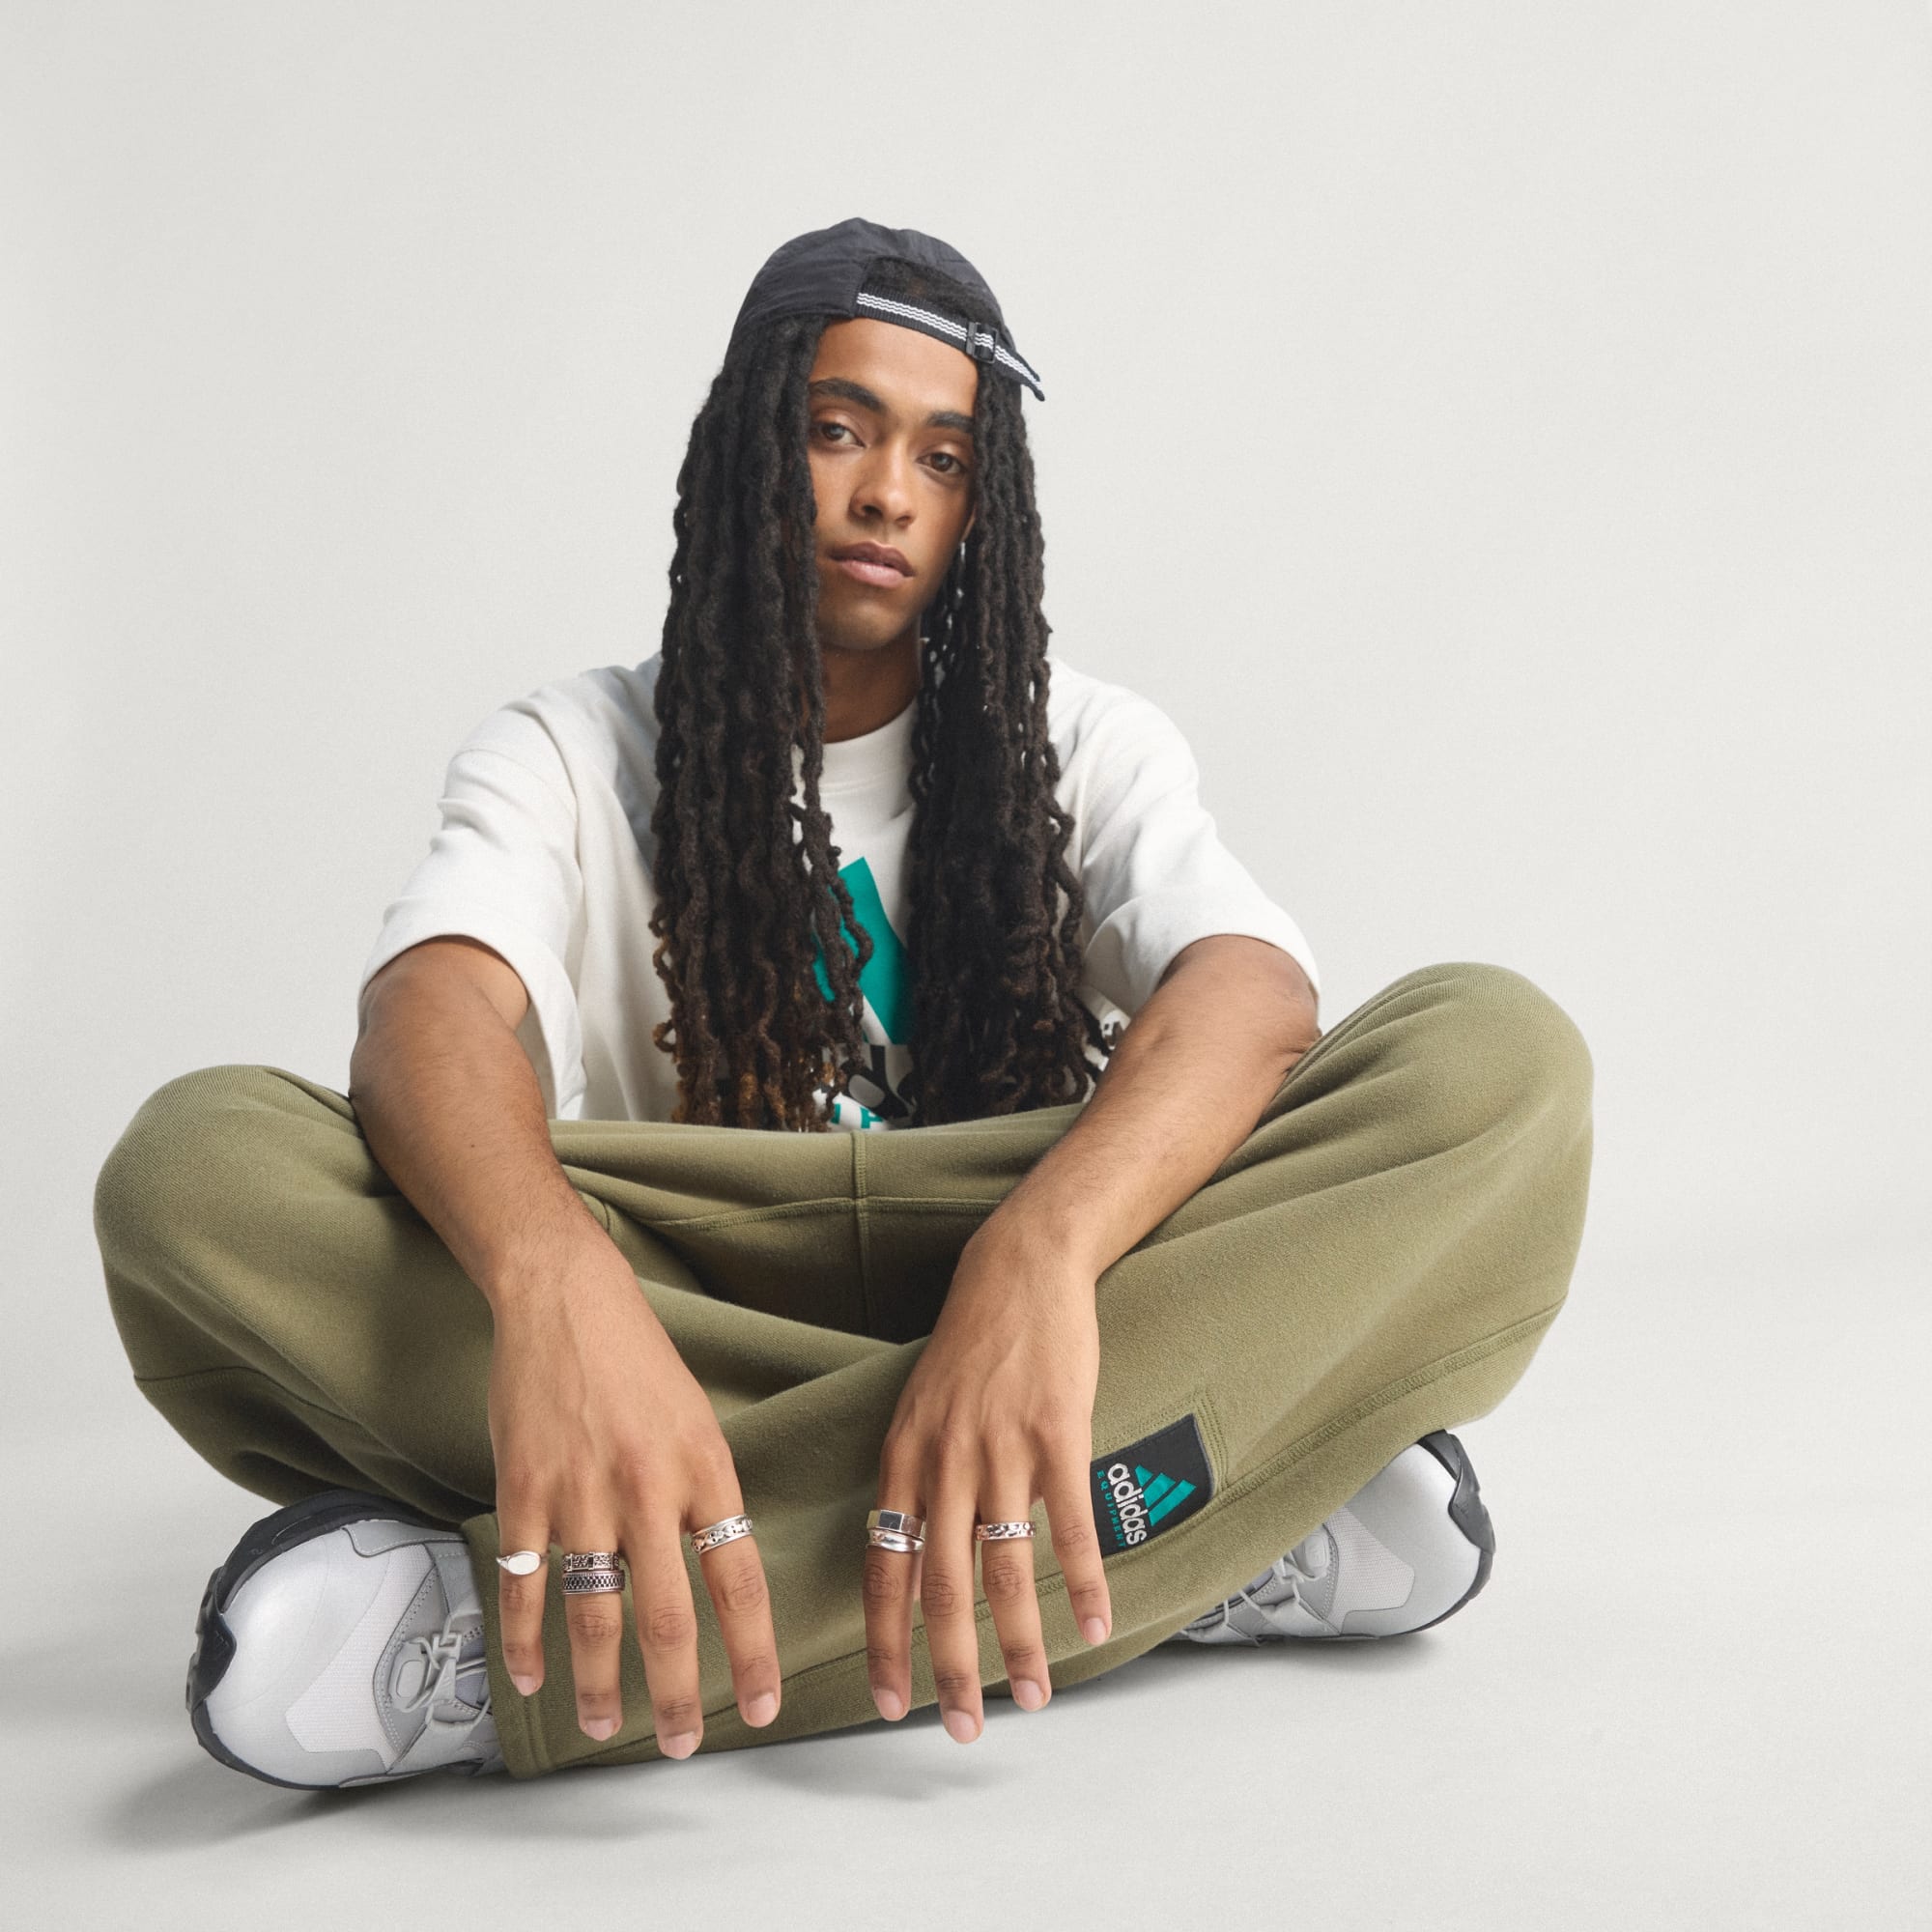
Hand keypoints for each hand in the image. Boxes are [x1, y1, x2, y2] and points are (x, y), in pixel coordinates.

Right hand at [486, 1228, 780, 1756]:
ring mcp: (583, 1492)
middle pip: (668, 1617)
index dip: (752, 1654)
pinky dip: (525, 1639)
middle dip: (677, 1695)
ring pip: (595, 1614)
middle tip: (680, 1744)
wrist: (567, 1299)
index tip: (759, 1706)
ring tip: (607, 1726)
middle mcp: (649, 1488)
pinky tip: (529, 1677)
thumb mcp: (699, 1421)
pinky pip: (527, 1582)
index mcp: (706, 1470)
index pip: (740, 1581)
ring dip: (599, 1684)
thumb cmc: (638, 1360)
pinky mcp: (526, 1489)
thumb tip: (718, 1572)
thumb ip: (706, 1497)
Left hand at [864, 1226, 1112, 1740]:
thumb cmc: (973, 1343)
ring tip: (1034, 1698)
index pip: (883, 1567)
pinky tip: (1096, 1626)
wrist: (1020, 1269)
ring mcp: (1001, 1448)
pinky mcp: (1058, 1433)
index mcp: (903, 1457)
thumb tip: (916, 1554)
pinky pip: (1070, 1525)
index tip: (887, 1703)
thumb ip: (920, 1478)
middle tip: (961, 1729)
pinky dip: (1084, 1584)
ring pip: (1004, 1568)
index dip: (885, 1641)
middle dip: (949, 1667)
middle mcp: (944, 1460)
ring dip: (1019, 1643)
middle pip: (940, 1585)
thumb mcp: (923, 1406)